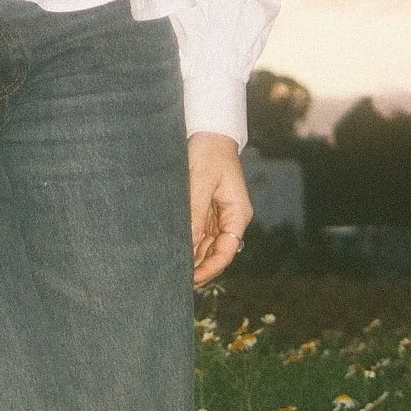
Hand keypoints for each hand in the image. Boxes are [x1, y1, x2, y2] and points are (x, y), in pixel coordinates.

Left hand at [188, 132, 250, 283]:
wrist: (209, 131)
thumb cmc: (209, 152)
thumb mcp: (200, 182)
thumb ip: (195, 214)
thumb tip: (187, 244)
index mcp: (238, 214)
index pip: (227, 251)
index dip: (211, 269)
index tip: (192, 279)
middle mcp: (231, 218)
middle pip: (217, 252)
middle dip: (199, 267)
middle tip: (176, 280)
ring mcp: (219, 215)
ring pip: (206, 245)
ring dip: (192, 257)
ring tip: (172, 269)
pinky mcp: (207, 209)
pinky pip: (199, 233)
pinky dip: (188, 243)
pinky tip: (174, 251)